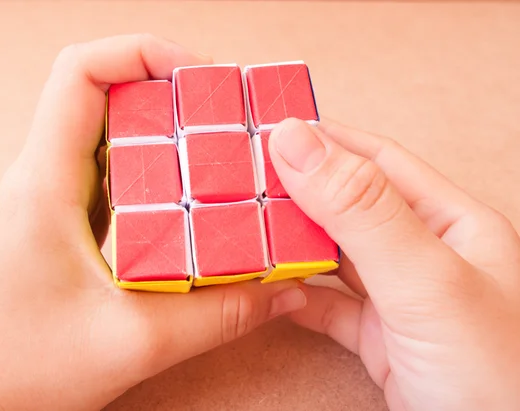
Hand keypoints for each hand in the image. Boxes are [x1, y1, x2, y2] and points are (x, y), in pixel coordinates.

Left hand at [0, 34, 307, 410]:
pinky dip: (158, 168)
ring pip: (112, 130)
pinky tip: (193, 193)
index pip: (81, 72)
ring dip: (167, 129)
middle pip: (106, 93)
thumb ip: (222, 316)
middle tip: (231, 116)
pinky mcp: (66, 219)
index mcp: (46, 185)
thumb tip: (285, 289)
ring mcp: (54, 196)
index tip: (203, 75)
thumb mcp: (136, 344)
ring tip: (223, 147)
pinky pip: (115, 170)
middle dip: (172, 92)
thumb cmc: (23, 372)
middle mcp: (45, 177)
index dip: (143, 52)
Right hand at [269, 118, 519, 409]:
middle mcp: (425, 254)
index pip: (379, 161)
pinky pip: (327, 306)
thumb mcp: (424, 280)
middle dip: (296, 191)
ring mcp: (400, 298)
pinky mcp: (378, 339)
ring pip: (333, 255)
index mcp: (452, 222)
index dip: (325, 140)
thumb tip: (295, 140)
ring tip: (243, 225)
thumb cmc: (490, 375)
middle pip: (348, 205)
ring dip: (290, 242)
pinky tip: (267, 285)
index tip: (268, 129)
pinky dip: (294, 294)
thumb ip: (361, 210)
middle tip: (241, 179)